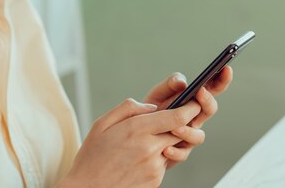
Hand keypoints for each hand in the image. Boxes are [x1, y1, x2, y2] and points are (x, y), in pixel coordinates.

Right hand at [59, 99, 201, 186]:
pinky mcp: (155, 180)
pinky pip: (164, 163)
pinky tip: (137, 160)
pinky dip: (156, 158)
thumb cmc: (91, 156)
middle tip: (169, 121)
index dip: (191, 108)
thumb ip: (128, 108)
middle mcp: (150, 148)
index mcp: (137, 129)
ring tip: (140, 145)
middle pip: (181, 132)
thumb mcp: (102, 123)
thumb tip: (152, 107)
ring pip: (172, 147)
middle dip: (180, 125)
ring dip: (164, 142)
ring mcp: (154, 166)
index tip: (193, 104)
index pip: (178, 118)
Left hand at [143, 66, 232, 167]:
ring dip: (188, 131)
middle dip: (207, 101)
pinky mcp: (179, 152)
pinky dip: (175, 151)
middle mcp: (195, 119)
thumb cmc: (151, 112)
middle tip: (200, 92)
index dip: (222, 80)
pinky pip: (182, 154)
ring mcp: (189, 136)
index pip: (212, 89)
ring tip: (174, 128)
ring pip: (198, 135)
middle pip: (209, 110)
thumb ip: (170, 85)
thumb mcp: (158, 94)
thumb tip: (182, 83)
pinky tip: (165, 149)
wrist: (137, 135)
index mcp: (193, 101)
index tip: (226, 69)